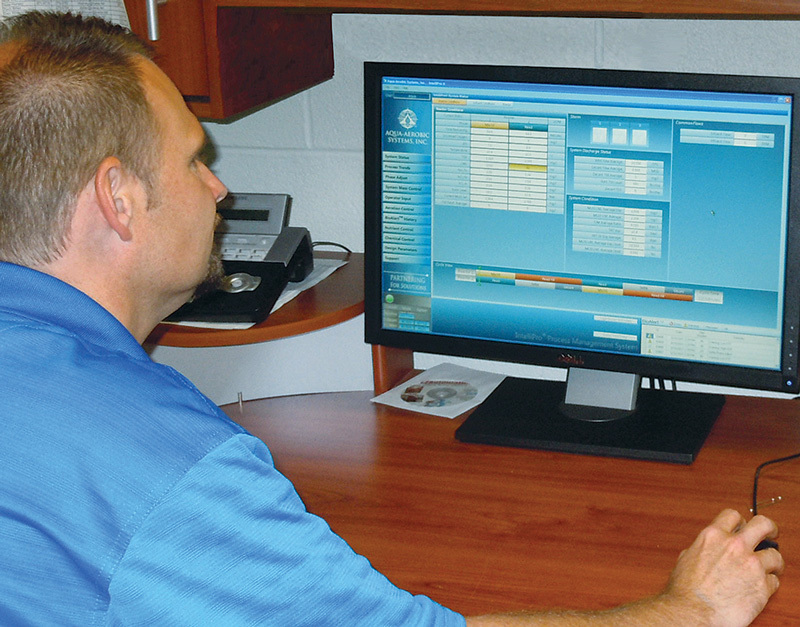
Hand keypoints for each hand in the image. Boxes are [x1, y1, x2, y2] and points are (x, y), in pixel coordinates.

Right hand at [665, 509, 783, 626]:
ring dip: (773, 562)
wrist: (692, 612)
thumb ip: (703, 548)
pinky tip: (759, 587)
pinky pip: (774, 581)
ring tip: (770, 568)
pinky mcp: (762, 586)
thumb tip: (710, 549)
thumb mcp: (687, 557)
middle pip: (763, 524)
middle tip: (771, 535)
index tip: (745, 527)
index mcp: (713, 536)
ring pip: (775, 555)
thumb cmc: (685, 590)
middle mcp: (735, 546)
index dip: (741, 521)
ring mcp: (751, 565)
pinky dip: (768, 584)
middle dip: (770, 529)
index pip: (733, 515)